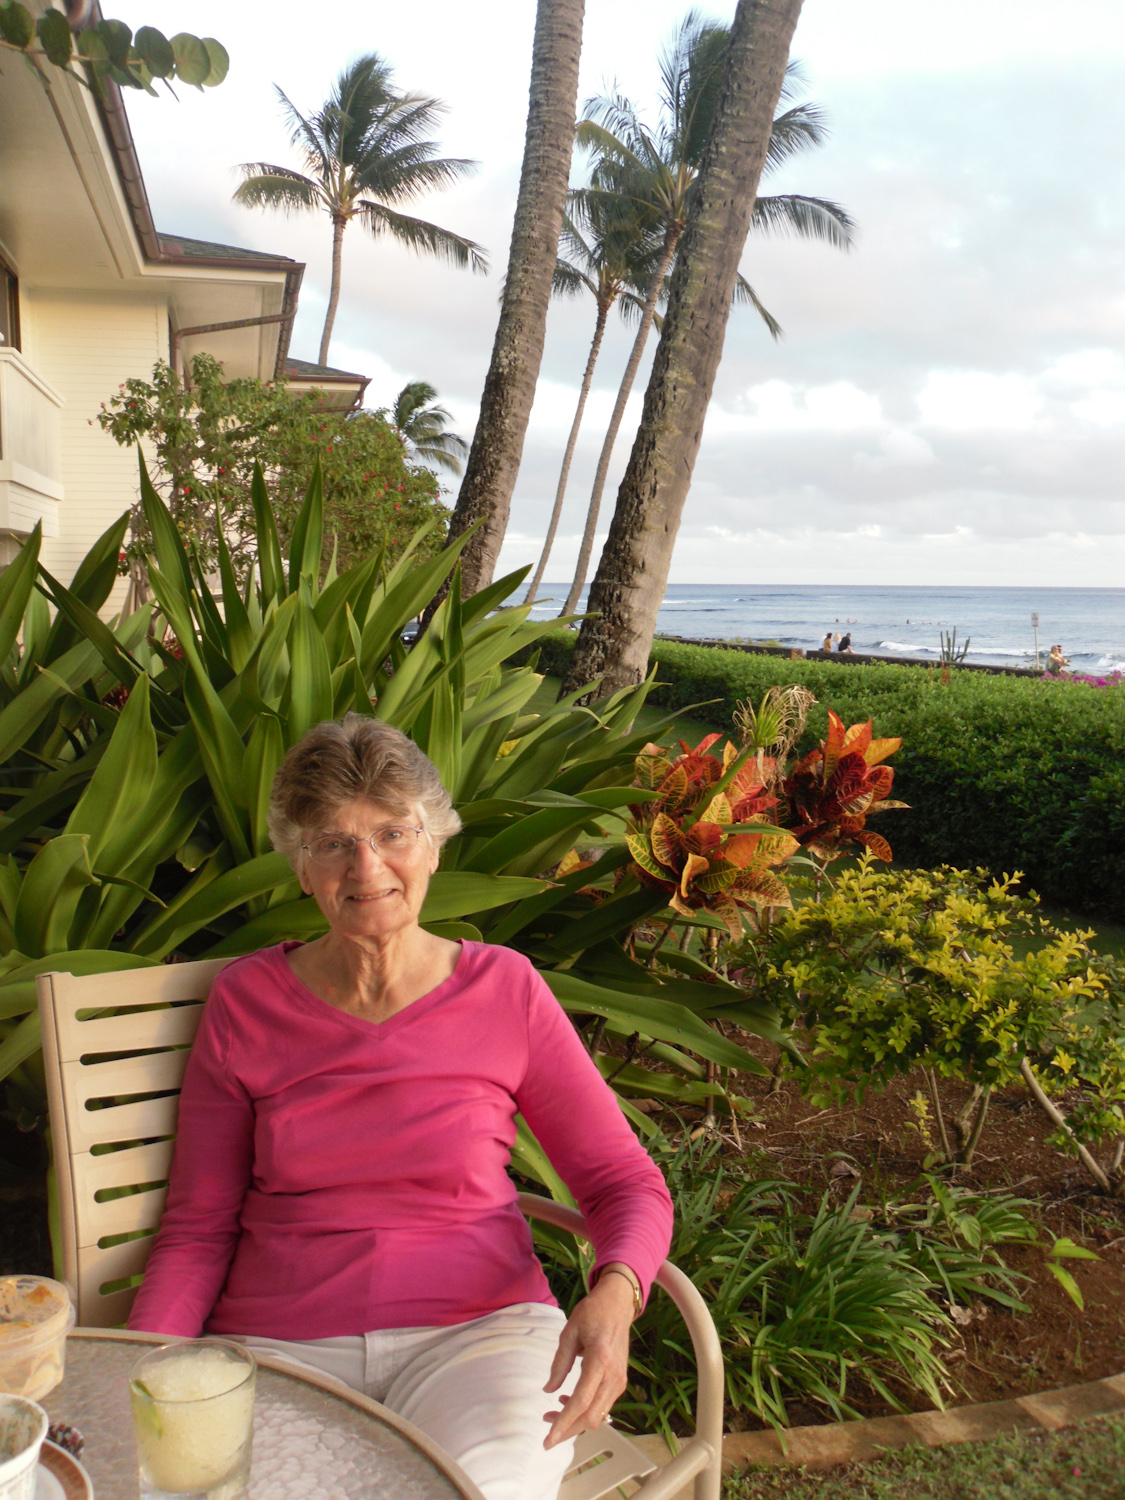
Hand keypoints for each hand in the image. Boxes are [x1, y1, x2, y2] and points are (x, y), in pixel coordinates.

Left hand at [542, 1267, 634, 1449]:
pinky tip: (569, 1401)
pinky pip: (603, 1406)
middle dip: (568, 1429)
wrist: (618, 1304)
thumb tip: (548, 1390)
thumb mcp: (569, 1332)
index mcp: (599, 1361)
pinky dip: (586, 1411)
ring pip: (598, 1416)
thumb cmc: (592, 1313)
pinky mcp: (620, 1381)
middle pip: (590, 1417)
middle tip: (546, 1427)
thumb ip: (559, 1363)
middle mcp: (613, 1375)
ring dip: (576, 1421)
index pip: (580, 1402)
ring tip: (552, 1413)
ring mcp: (619, 1380)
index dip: (563, 1423)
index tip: (548, 1439)